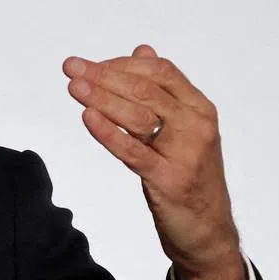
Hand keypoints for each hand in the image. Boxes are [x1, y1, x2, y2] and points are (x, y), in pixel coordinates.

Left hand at [63, 44, 251, 279]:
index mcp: (200, 107)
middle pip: (145, 89)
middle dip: (103, 76)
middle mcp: (197, 124)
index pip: (159, 71)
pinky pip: (133, 151)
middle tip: (70, 68)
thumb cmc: (188, 176)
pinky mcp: (169, 178)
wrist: (207, 230)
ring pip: (138, 115)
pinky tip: (88, 118)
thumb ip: (162, 91)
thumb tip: (142, 49)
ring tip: (73, 87)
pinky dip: (109, 133)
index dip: (121, 63)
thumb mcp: (181, 129)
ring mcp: (185, 151)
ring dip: (101, 98)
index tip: (89, 64)